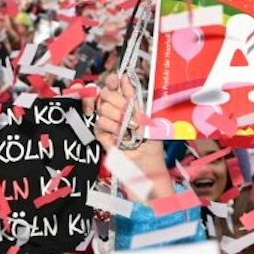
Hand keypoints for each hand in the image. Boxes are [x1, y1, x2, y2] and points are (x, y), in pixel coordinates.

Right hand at [94, 74, 173, 199]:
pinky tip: (119, 136)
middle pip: (106, 95)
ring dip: (116, 118)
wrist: (149, 176)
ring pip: (102, 109)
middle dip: (117, 101)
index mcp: (132, 108)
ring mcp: (110, 128)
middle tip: (129, 114)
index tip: (116, 79)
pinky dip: (110, 129)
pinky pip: (99, 125)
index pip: (117, 88)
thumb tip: (126, 77)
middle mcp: (119, 116)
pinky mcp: (104, 140)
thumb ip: (137, 99)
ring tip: (128, 130)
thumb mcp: (149, 121)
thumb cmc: (154, 151)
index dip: (113, 81)